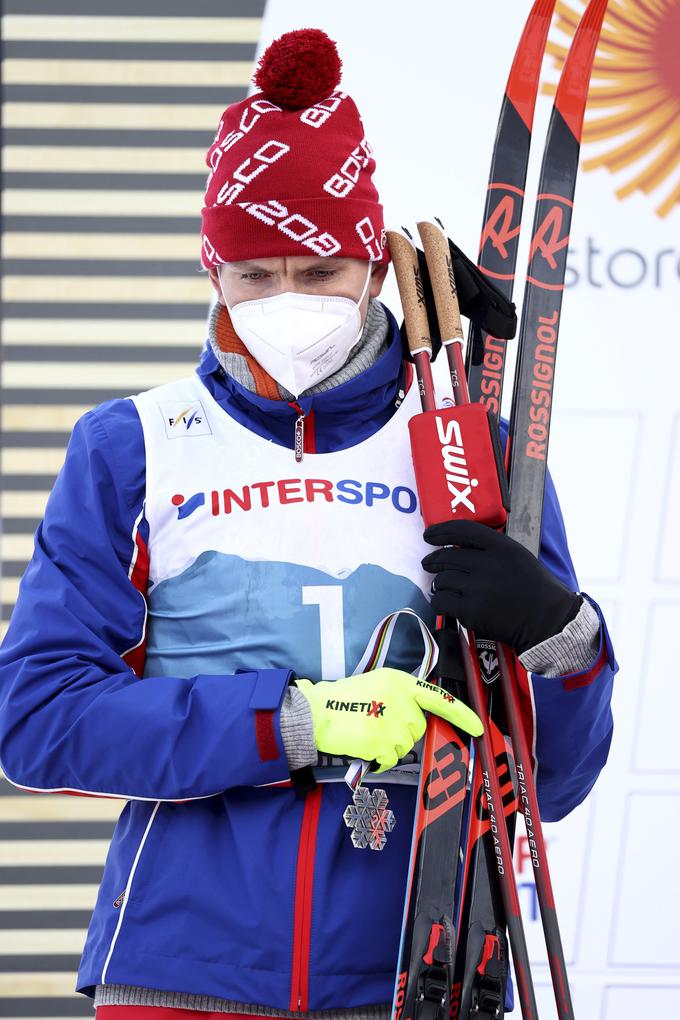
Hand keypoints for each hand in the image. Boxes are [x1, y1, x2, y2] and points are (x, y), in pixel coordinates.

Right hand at [295, 667, 482, 773]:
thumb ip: (400, 696)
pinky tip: (364, 743)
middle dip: (403, 732)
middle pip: (418, 727)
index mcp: (400, 681)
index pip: (439, 697)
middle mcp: (400, 698)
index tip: (478, 727)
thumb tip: (418, 717)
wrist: (317, 712)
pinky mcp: (382, 740)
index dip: (461, 714)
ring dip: (389, 745)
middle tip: (378, 724)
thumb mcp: (377, 685)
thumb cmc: (344, 700)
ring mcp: (392, 720)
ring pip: (405, 745)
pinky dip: (379, 757)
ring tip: (367, 731)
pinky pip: (391, 758)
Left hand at [422, 520, 581, 654]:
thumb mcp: (519, 558)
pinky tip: (444, 603)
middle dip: (433, 561)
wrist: (548, 622)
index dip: (441, 531)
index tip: (429, 535)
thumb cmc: (537, 591)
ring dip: (439, 584)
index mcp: (502, 548)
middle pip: (447, 556)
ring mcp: (478, 588)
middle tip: (429, 563)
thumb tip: (460, 547)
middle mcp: (488, 564)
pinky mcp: (471, 610)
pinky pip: (441, 601)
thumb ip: (493, 550)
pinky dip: (439, 601)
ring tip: (443, 588)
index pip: (462, 530)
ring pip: (442, 580)